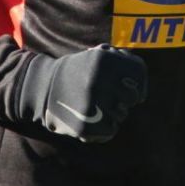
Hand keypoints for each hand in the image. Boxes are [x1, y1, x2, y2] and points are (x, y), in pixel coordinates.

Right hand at [18, 44, 146, 142]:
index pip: (139, 73)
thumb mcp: (97, 55)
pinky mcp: (85, 125)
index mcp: (105, 60)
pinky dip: (104, 128)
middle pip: (133, 97)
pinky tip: (90, 119)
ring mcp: (92, 104)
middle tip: (109, 98)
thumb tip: (142, 88)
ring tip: (93, 106)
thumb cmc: (77, 72)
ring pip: (122, 115)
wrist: (42, 88)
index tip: (131, 87)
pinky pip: (111, 130)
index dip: (139, 82)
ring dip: (113, 113)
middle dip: (124, 98)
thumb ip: (122, 61)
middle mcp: (100, 81)